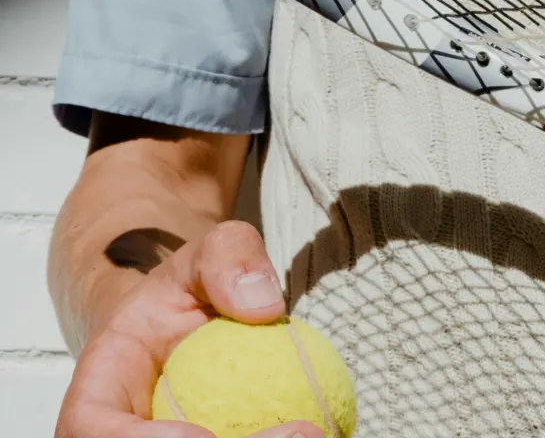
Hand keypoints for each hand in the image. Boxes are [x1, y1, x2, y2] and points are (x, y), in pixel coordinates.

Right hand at [55, 221, 325, 437]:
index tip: (204, 434)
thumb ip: (229, 259)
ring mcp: (169, 436)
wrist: (198, 311)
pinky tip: (328, 429)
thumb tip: (263, 306)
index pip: (92, 427)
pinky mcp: (220, 437)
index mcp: (104, 385)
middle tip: (298, 434)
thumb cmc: (193, 283)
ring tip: (318, 433)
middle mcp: (126, 426)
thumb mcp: (210, 249)